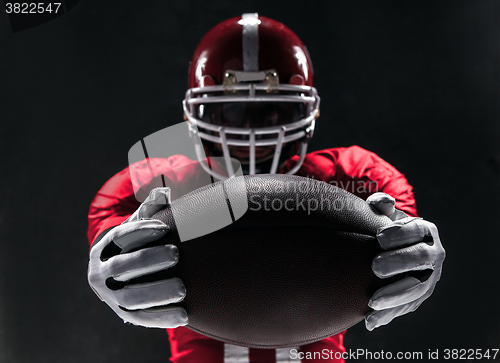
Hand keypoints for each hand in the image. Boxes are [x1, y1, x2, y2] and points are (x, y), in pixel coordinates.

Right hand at [87, 187, 187, 327]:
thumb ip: (150, 211)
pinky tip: (184, 315)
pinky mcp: (124, 314)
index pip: (119, 237)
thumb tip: (163, 193)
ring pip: (131, 297)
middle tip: (176, 254)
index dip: (141, 230)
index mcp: (102, 249)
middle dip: (149, 260)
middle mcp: (100, 274)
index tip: (166, 228)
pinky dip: (162, 317)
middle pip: (122, 267)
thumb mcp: (139, 227)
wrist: (124, 276)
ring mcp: (111, 297)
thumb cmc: (136, 246)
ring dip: (157, 292)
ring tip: (182, 287)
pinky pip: (143, 318)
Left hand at [364, 192, 445, 330]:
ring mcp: (429, 278)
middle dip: (399, 262)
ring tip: (372, 301)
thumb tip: (378, 202)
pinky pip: (406, 308)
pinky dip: (388, 315)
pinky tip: (370, 321)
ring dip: (395, 295)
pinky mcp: (419, 297)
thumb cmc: (386, 230)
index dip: (400, 233)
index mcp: (426, 232)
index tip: (379, 237)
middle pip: (421, 259)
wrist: (394, 251)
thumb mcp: (385, 217)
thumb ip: (381, 207)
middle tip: (374, 266)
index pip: (418, 230)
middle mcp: (433, 254)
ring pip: (417, 289)